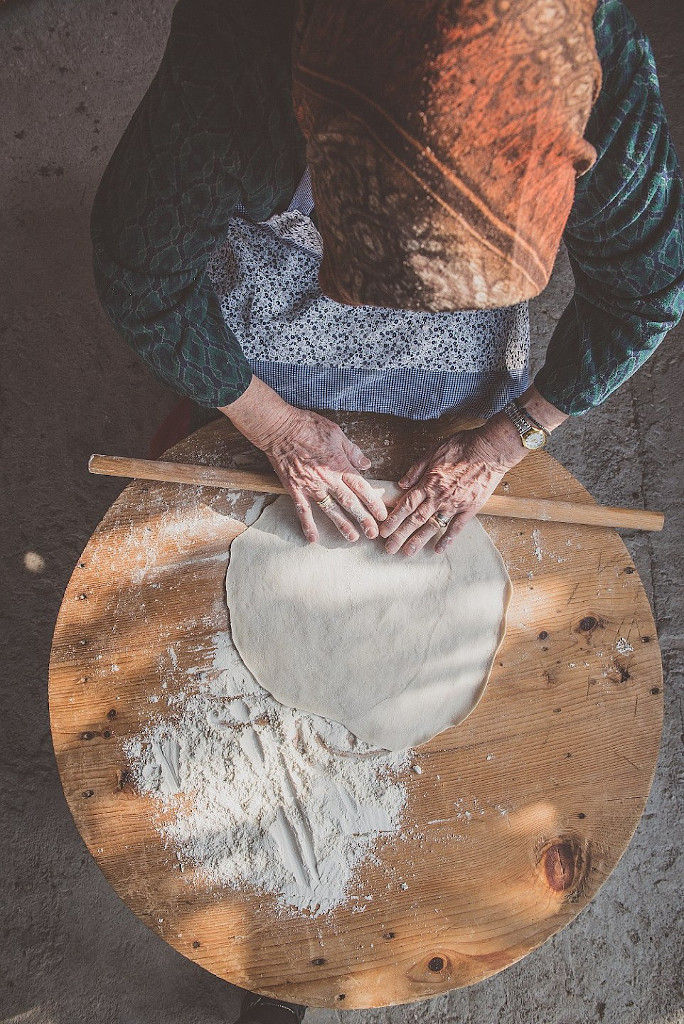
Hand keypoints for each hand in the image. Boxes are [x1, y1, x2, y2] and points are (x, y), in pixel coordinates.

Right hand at [220, 377, 386, 543]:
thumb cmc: (308, 427)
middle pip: (349, 502)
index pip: (362, 487)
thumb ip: (353, 452)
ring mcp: (310, 486)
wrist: (279, 428)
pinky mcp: (295, 489)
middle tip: (373, 533)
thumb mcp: (337, 433)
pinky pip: (303, 510)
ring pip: (330, 510)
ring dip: (342, 525)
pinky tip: (313, 539)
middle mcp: (327, 479)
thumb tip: (366, 465)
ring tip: (353, 538)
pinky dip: (308, 525)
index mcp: (340, 465)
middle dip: (363, 519)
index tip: (382, 515)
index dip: (373, 502)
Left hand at [379, 419, 524, 555]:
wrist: (491, 450)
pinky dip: (448, 539)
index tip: (384, 531)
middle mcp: (439, 496)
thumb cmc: (462, 446)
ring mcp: (455, 504)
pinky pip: (457, 527)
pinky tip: (438, 550)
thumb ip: (416, 469)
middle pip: (416, 519)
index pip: (406, 505)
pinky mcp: (470, 508)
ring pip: (433, 526)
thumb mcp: (434, 451)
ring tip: (407, 552)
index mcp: (429, 483)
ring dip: (419, 540)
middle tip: (389, 548)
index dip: (394, 519)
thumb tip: (401, 484)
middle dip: (401, 535)